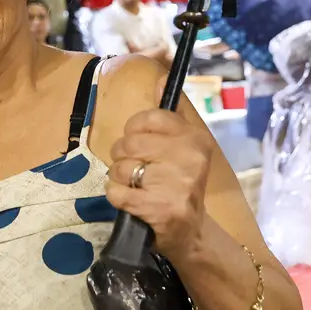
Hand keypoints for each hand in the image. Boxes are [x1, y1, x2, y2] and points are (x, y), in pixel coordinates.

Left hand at [106, 107, 214, 261]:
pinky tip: (130, 200)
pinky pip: (116, 191)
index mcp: (195, 138)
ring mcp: (174, 184)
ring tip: (136, 186)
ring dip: (120, 179)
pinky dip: (116, 196)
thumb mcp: (185, 145)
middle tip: (136, 169)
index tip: (139, 142)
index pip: (147, 118)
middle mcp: (188, 158)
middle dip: (123, 157)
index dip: (133, 129)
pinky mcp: (158, 208)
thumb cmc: (182, 183)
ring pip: (120, 168)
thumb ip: (172, 112)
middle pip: (128, 143)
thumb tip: (160, 77)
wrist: (191, 232)